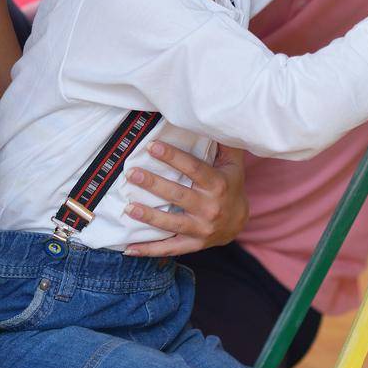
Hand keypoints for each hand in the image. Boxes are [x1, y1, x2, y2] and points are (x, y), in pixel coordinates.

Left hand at [123, 141, 246, 257]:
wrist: (239, 221)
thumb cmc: (230, 184)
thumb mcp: (232, 163)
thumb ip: (222, 142)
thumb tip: (211, 117)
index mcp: (218, 185)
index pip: (194, 169)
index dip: (173, 157)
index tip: (152, 146)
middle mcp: (210, 208)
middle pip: (179, 195)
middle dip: (154, 184)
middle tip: (132, 174)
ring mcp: (202, 229)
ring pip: (172, 224)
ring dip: (149, 217)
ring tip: (128, 208)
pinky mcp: (193, 244)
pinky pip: (169, 249)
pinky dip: (149, 250)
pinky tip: (128, 248)